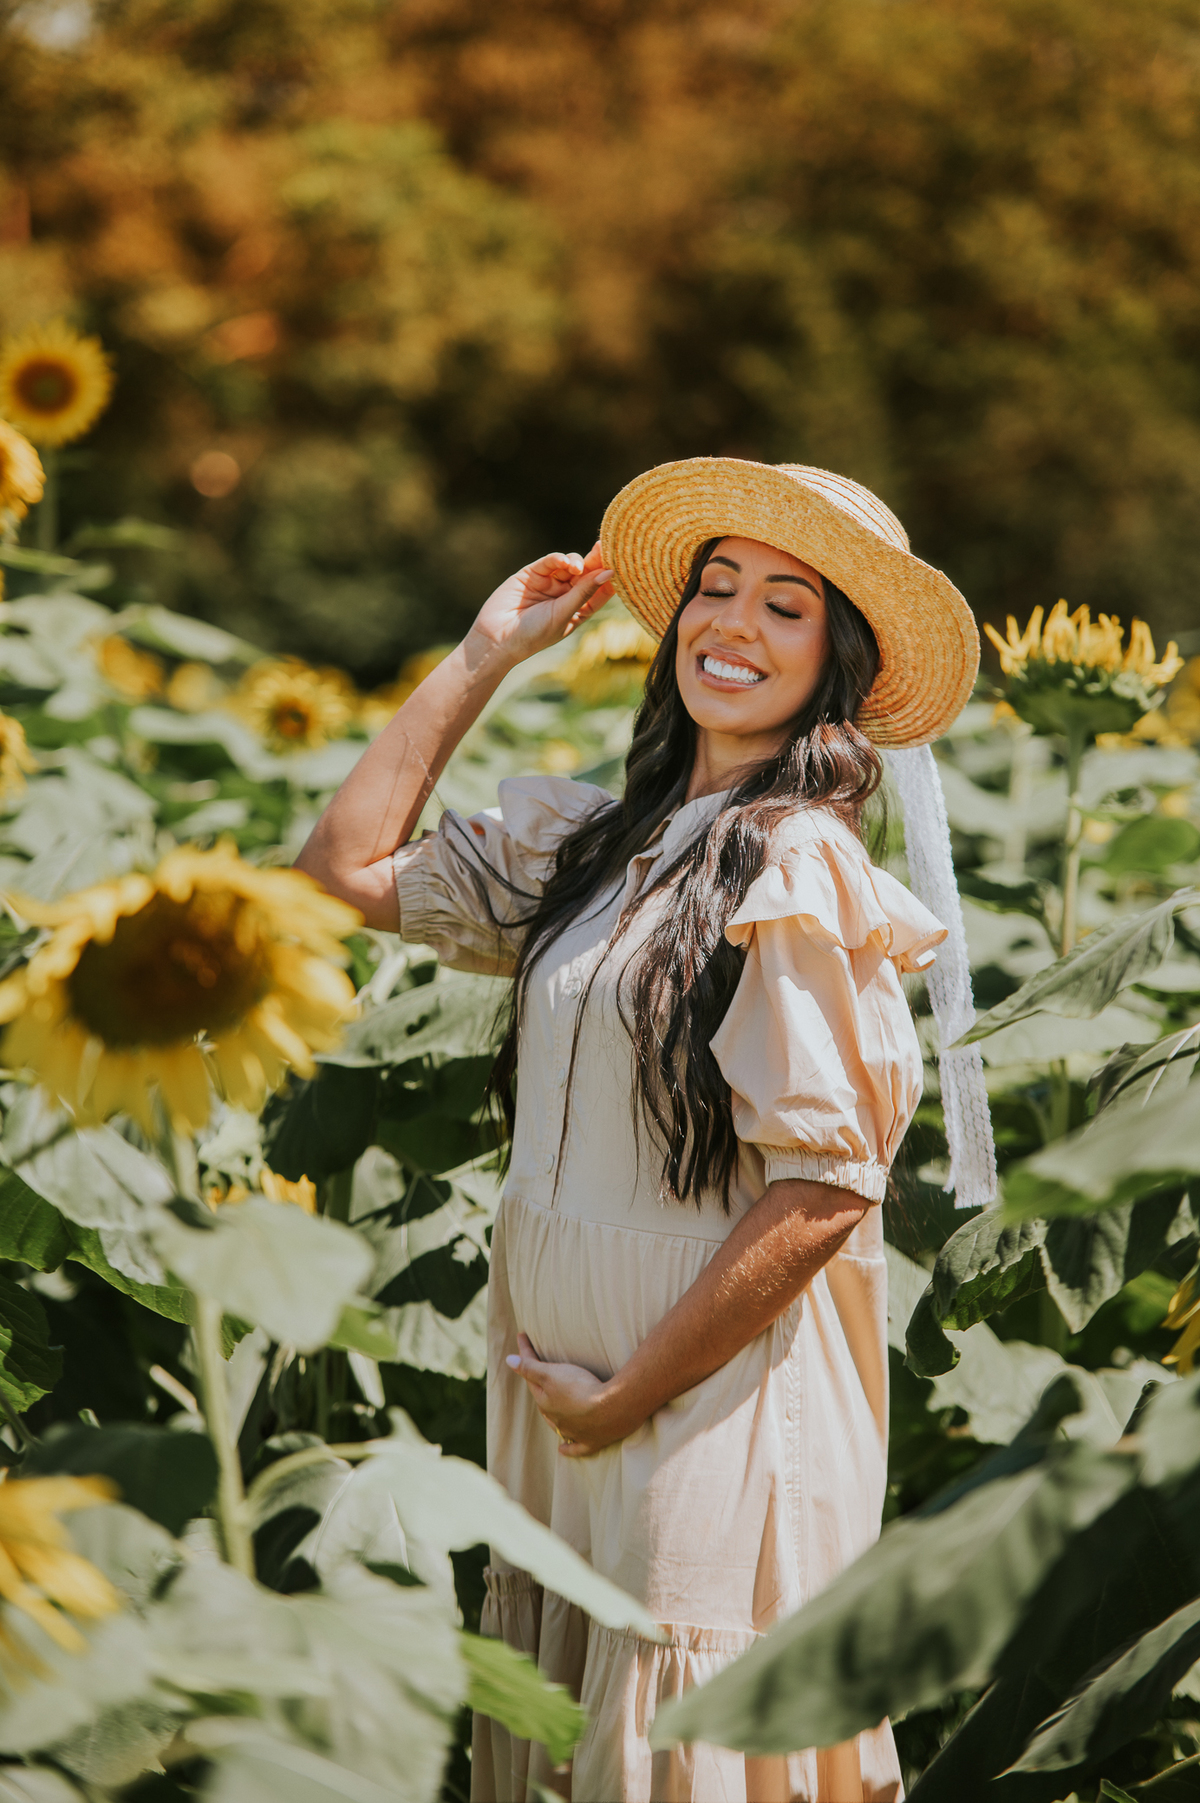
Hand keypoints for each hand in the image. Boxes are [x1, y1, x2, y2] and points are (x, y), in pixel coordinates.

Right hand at [468, 542, 614, 669]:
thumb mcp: (564, 614)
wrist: (498, 638)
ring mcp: (549, 583)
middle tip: (607, 548)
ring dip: (576, 562)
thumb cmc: (534, 634)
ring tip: (576, 568)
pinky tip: (565, 562)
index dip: (610, 578)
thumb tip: (608, 573)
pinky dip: (558, 558)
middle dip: (597, 561)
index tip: (623, 565)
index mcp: (578, 610)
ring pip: (570, 565)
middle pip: (588, 574)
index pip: (600, 591)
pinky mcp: (532, 574)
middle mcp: (566, 595)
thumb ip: (584, 592)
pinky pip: (550, 562)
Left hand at [506, 1331, 630, 1457]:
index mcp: (545, 1402)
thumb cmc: (580, 1388)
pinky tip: (561, 1449)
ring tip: (551, 1409)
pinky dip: (568, 1448)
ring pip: (557, 1425)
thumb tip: (508, 1361)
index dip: (526, 1357)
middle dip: (539, 1389)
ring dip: (553, 1418)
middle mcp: (556, 1419)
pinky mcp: (592, 1441)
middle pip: (544, 1402)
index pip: (531, 1378)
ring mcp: (574, 1432)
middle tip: (539, 1375)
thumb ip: (530, 1368)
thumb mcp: (552, 1374)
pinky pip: (576, 1447)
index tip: (521, 1336)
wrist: (611, 1410)